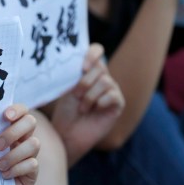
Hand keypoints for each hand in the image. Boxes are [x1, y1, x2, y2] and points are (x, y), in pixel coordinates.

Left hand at [0, 104, 39, 184]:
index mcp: (10, 127)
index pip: (21, 110)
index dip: (17, 110)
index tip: (5, 116)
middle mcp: (23, 137)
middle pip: (31, 122)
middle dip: (14, 132)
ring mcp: (30, 154)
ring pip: (35, 143)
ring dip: (14, 154)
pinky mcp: (32, 171)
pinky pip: (33, 164)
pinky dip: (17, 169)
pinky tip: (4, 175)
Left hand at [50, 43, 124, 165]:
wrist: (68, 134)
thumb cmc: (65, 111)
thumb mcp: (66, 88)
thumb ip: (73, 72)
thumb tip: (74, 59)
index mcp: (89, 70)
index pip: (96, 50)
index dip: (92, 54)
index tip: (82, 68)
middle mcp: (102, 77)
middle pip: (100, 67)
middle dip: (84, 82)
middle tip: (76, 96)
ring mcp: (112, 90)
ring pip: (105, 81)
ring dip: (90, 96)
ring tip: (82, 108)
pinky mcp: (118, 104)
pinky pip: (113, 95)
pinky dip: (101, 102)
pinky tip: (94, 110)